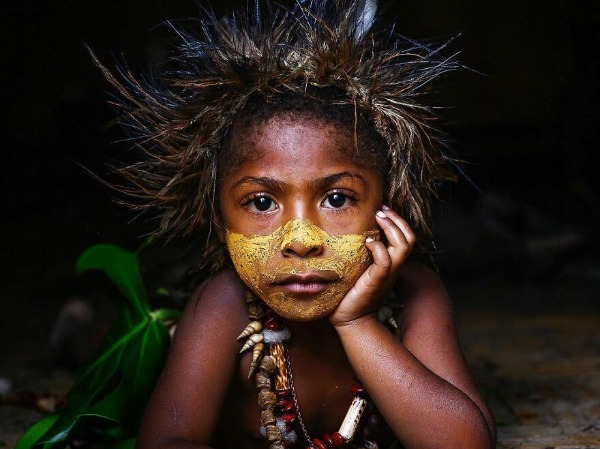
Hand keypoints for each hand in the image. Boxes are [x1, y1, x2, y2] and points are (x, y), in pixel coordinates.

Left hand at [328, 206, 415, 326]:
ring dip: (392, 228)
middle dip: (397, 219)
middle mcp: (394, 267)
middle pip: (410, 238)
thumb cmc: (350, 291)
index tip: (382, 209)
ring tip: (377, 218)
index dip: (398, 221)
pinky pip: (386, 261)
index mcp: (391, 262)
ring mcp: (388, 274)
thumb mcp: (359, 266)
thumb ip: (362, 251)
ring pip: (404, 246)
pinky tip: (367, 241)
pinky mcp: (377, 281)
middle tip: (380, 210)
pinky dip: (379, 247)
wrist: (348, 317)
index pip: (406, 237)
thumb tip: (351, 232)